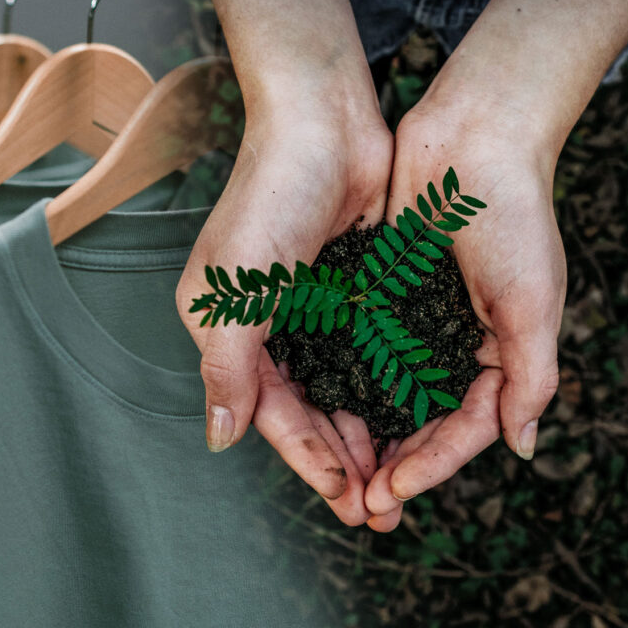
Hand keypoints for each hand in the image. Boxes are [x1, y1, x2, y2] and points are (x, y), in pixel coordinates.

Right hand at [176, 93, 392, 525]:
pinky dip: (382, 386)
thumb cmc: (269, 196)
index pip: (266, 409)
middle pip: (303, 408)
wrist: (323, 122)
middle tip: (378, 505)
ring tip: (397, 476)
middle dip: (338, 459)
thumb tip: (219, 437)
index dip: (304, 457)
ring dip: (364, 432)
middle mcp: (264, 324)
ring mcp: (309, 307)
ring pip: (337, 387)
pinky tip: (408, 416)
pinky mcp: (348, 288)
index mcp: (226, 326)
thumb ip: (226, 366)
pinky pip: (365, 352)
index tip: (344, 496)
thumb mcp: (236, 288)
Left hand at [363, 102, 565, 527]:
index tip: (392, 492)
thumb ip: (530, 375)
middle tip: (358, 504)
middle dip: (390, 463)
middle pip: (417, 419)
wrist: (472, 138)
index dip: (429, 465)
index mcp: (497, 353)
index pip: (461, 427)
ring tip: (334, 470)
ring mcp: (412, 317)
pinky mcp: (378, 290)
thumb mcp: (532, 301)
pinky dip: (341, 377)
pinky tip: (316, 404)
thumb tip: (521, 446)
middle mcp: (451, 341)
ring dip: (360, 431)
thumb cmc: (513, 215)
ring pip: (382, 390)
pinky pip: (357, 345)